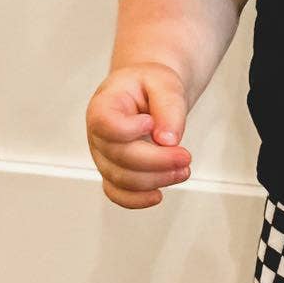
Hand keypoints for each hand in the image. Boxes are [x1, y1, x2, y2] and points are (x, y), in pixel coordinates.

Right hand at [86, 64, 192, 208]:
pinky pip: (117, 194)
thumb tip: (168, 140)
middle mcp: (98, 135)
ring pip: (123, 179)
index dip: (128, 130)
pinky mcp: (114, 172)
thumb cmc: (149, 86)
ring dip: (156, 179)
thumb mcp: (164, 82)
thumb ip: (168, 106)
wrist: (146, 92)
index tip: (151, 121)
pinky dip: (137, 200)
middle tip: (185, 156)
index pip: (105, 124)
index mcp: (104, 106)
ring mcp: (104, 157)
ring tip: (182, 169)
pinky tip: (158, 194)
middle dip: (157, 161)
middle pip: (120, 156)